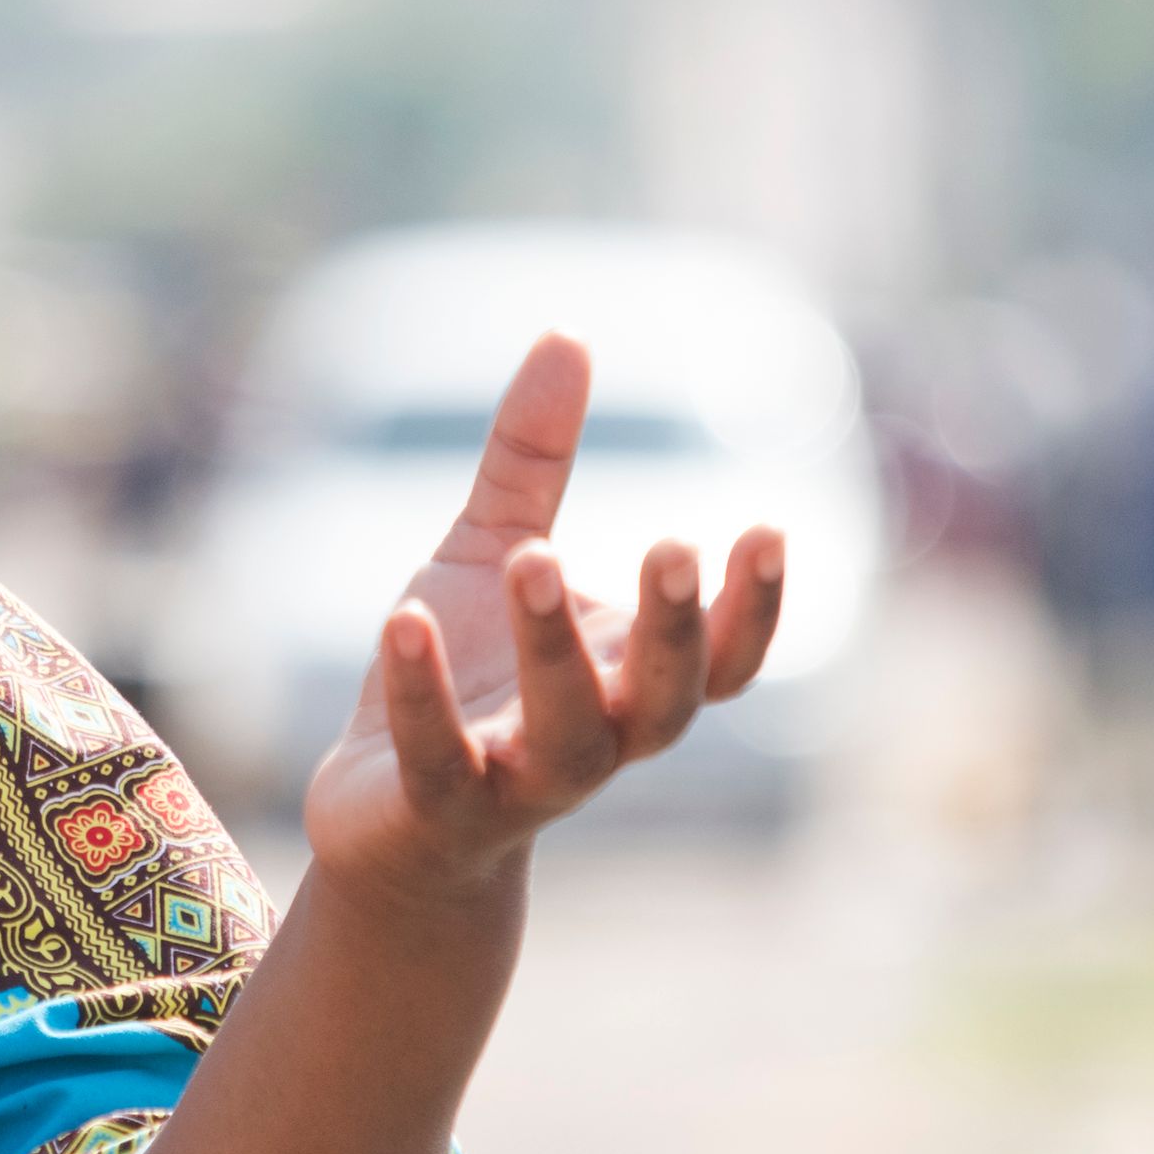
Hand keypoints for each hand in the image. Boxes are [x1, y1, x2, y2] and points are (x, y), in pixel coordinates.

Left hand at [295, 332, 783, 898]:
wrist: (386, 819)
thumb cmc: (464, 673)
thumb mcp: (494, 549)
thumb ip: (534, 458)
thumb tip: (568, 333)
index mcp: (630, 680)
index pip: (724, 658)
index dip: (752, 606)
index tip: (767, 528)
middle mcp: (599, 740)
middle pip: (665, 699)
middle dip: (673, 627)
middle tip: (671, 545)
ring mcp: (522, 783)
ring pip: (568, 734)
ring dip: (553, 648)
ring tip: (532, 556)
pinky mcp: (439, 809)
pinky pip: (439, 758)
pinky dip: (423, 697)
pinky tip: (401, 620)